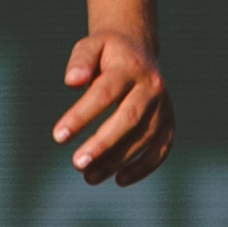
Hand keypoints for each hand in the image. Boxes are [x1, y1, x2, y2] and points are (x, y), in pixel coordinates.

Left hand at [54, 30, 169, 184]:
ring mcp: (164, 106)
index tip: (58, 137)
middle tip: (77, 163)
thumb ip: (80, 61)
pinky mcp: (169, 121)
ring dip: (118, 160)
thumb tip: (71, 82)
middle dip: (103, 144)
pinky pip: (162, 148)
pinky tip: (119, 179)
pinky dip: (144, 167)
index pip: (104, 93)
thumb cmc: (106, 53)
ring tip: (88, 176)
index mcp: (129, 67)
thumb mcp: (90, 46)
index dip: (81, 116)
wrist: (138, 50)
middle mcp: (151, 87)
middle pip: (129, 118)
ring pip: (145, 137)